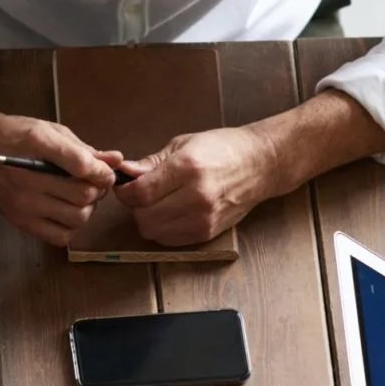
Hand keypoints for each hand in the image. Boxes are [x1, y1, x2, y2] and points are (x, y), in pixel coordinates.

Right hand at [0, 112, 121, 246]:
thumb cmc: (16, 136)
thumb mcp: (50, 132)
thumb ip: (84, 149)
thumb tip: (116, 160)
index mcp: (37, 144)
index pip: (82, 166)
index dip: (103, 171)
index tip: (105, 171)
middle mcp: (28, 177)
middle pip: (84, 195)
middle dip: (98, 190)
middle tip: (92, 183)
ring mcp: (23, 202)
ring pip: (77, 217)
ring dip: (87, 209)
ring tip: (79, 197)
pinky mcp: (21, 221)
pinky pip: (61, 236)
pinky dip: (71, 226)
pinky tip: (66, 211)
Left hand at [115, 126, 277, 245]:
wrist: (260, 165)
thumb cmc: (222, 149)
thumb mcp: (183, 145)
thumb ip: (151, 163)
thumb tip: (125, 172)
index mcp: (188, 169)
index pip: (141, 192)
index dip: (126, 191)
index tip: (126, 185)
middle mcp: (196, 197)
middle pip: (144, 216)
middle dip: (135, 206)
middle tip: (142, 193)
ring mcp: (203, 219)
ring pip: (153, 231)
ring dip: (147, 219)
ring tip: (157, 203)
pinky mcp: (207, 233)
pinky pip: (169, 240)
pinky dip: (162, 229)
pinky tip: (170, 213)